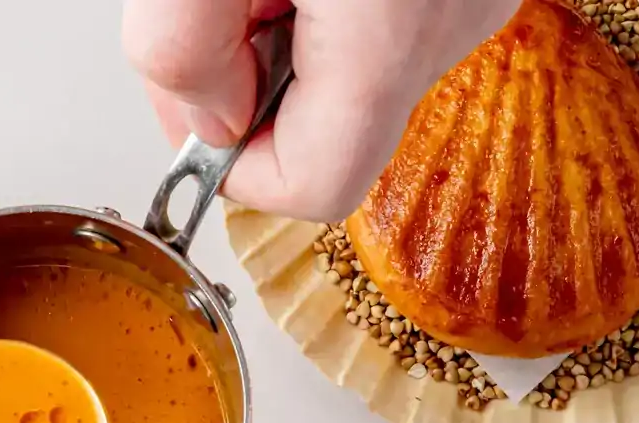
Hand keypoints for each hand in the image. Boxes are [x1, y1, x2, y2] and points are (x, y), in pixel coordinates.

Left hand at [124, 0, 520, 220]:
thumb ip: (181, 46)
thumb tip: (209, 121)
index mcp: (391, 32)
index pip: (311, 188)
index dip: (235, 168)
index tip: (197, 104)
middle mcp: (456, 21)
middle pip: (335, 132)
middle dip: (257, 86)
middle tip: (231, 0)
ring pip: (361, 75)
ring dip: (292, 35)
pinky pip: (393, 21)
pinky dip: (336, 3)